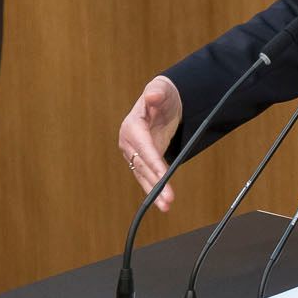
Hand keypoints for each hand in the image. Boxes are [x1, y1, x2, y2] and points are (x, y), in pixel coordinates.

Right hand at [117, 76, 182, 211]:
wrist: (162, 101)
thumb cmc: (162, 95)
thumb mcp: (161, 91)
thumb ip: (157, 93)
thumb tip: (152, 96)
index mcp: (132, 126)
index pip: (144, 148)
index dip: (154, 163)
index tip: (164, 176)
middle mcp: (129, 142)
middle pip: (143, 165)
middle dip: (156, 182)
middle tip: (168, 198)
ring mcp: (133, 153)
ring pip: (143, 175)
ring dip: (155, 192)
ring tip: (166, 206)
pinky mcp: (141, 160)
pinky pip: (146, 176)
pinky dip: (154, 189)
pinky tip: (162, 202)